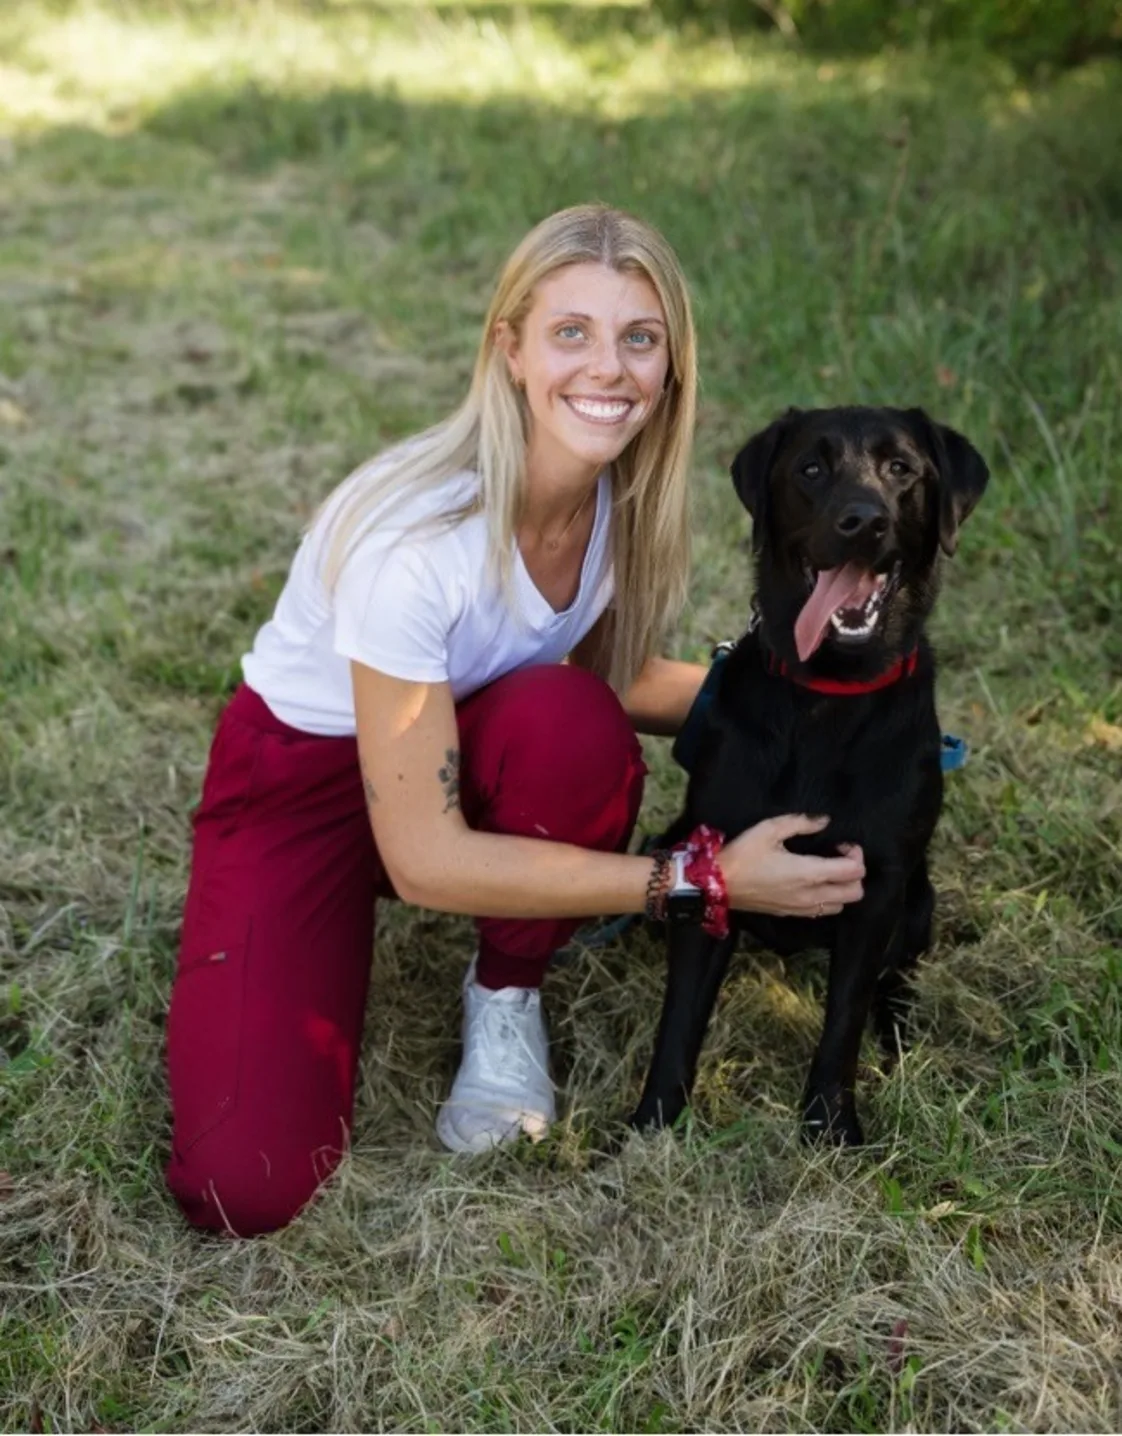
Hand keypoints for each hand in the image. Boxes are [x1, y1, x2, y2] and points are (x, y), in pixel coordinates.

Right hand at [720, 815, 864, 917]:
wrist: (717, 884)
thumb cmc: (743, 854)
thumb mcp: (769, 829)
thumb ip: (801, 822)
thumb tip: (823, 820)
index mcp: (809, 873)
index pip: (854, 871)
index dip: (856, 855)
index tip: (841, 844)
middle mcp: (811, 895)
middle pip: (855, 893)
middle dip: (855, 873)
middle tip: (838, 857)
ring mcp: (802, 909)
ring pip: (842, 905)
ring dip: (842, 888)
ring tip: (827, 871)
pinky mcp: (792, 914)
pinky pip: (823, 912)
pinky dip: (828, 899)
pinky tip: (813, 884)